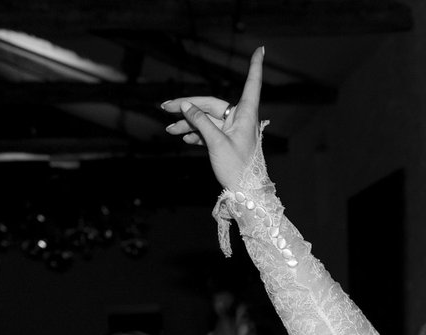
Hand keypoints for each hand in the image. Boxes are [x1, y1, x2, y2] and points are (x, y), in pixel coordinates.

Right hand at [161, 47, 264, 191]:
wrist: (246, 193)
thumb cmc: (237, 168)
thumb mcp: (216, 144)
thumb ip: (201, 122)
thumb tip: (186, 106)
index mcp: (246, 114)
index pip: (251, 83)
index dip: (255, 66)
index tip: (260, 49)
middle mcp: (240, 119)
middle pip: (211, 104)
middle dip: (188, 106)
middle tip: (165, 108)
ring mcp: (234, 130)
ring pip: (207, 119)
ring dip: (188, 123)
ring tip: (169, 129)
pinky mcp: (228, 141)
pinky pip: (210, 131)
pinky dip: (197, 133)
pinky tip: (183, 137)